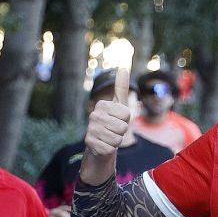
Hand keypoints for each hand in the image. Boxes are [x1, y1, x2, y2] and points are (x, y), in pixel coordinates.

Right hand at [78, 67, 136, 184]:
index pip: (127, 114)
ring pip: (117, 138)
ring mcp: (91, 129)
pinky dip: (110, 149)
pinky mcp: (90, 143)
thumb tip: (122, 68)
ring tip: (109, 138)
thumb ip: (121, 87)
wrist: (100, 145)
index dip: (126, 121)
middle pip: (123, 126)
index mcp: (102, 105)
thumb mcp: (119, 105)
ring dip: (116, 141)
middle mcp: (94, 115)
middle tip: (113, 131)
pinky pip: (111, 148)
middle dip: (121, 132)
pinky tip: (104, 146)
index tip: (118, 120)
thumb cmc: (112, 124)